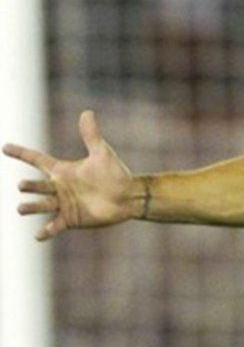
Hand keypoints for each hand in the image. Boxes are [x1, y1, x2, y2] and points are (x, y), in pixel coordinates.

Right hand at [3, 110, 140, 240]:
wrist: (128, 196)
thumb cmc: (115, 174)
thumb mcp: (102, 153)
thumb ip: (91, 135)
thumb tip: (87, 112)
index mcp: (62, 171)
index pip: (37, 159)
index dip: (22, 153)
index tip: (5, 147)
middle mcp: (58, 187)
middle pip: (38, 185)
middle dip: (30, 186)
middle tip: (23, 185)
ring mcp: (63, 204)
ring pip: (42, 205)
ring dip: (32, 207)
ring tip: (21, 208)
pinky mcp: (71, 219)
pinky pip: (55, 226)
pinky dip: (46, 231)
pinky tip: (38, 235)